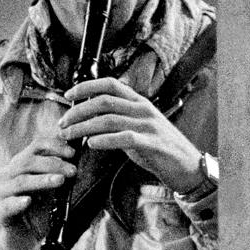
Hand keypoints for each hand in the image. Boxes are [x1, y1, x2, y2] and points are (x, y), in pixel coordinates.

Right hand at [0, 134, 76, 249]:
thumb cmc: (37, 213)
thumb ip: (59, 174)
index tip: (73, 153)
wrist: (22, 242)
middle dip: (52, 164)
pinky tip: (28, 201)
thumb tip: (78, 156)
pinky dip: (18, 202)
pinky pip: (7, 205)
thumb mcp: (51, 191)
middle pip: (27, 162)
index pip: (35, 147)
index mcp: (19, 165)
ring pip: (20, 181)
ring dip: (41, 180)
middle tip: (72, 171)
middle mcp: (6, 176)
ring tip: (59, 181)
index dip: (54, 146)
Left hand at [58, 76, 204, 192]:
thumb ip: (117, 123)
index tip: (68, 95)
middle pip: (104, 102)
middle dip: (78, 111)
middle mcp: (143, 109)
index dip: (87, 87)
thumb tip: (91, 125)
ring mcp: (148, 126)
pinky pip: (124, 138)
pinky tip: (91, 144)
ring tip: (69, 135)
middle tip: (62, 122)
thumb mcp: (138, 129)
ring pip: (109, 119)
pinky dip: (105, 140)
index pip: (110, 84)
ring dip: (84, 127)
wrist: (187, 165)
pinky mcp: (151, 144)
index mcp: (139, 102)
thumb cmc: (160, 148)